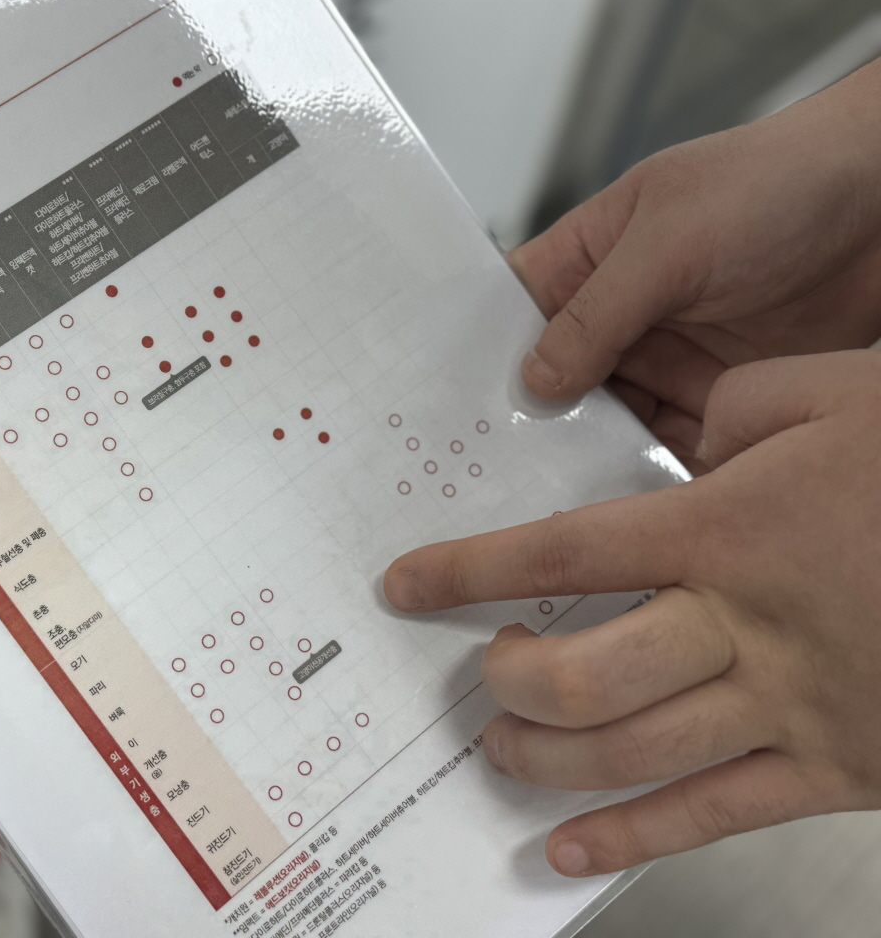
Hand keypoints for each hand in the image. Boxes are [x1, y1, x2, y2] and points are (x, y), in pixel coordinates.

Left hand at [384, 351, 880, 876]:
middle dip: (509, 680)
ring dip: (547, 759)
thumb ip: (732, 413)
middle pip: (583, 675)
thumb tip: (674, 454)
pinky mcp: (842, 766)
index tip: (406, 586)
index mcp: (728, 528)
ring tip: (501, 748)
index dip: (468, 572)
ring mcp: (795, 705)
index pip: (559, 555)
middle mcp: (746, 625)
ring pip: (635, 754)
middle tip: (481, 672)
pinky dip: (632, 838)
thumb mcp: (833, 393)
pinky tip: (567, 850)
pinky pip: (720, 817)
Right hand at [510, 59, 880, 472]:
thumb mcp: (670, 241)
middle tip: (493, 475)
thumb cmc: (779, 182)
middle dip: (527, 426)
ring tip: (550, 499)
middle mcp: (618, 314)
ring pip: (604, 423)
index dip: (476, 361)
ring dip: (585, 456)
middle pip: (550, 384)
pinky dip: (647, 473)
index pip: (508, 316)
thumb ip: (598, 314)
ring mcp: (666, 357)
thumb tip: (534, 380)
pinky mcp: (715, 395)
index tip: (450, 416)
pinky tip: (624, 506)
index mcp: (587, 258)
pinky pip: (666, 443)